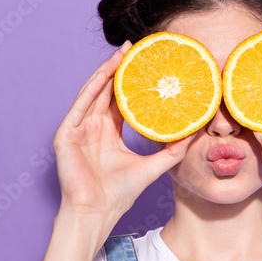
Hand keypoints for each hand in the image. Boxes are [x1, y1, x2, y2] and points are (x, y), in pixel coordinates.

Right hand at [53, 41, 195, 220]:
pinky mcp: (66, 134)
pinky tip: (104, 74)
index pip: (120, 100)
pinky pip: (80, 105)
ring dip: (105, 72)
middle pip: (105, 91)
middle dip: (118, 68)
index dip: (131, 82)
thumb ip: (172, 151)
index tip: (146, 64)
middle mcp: (92, 127)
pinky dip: (92, 88)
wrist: (97, 212)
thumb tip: (195, 135)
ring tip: (121, 54)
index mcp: (108, 132)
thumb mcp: (152, 167)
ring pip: (92, 92)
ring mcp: (77, 129)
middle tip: (134, 48)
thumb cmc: (119, 194)